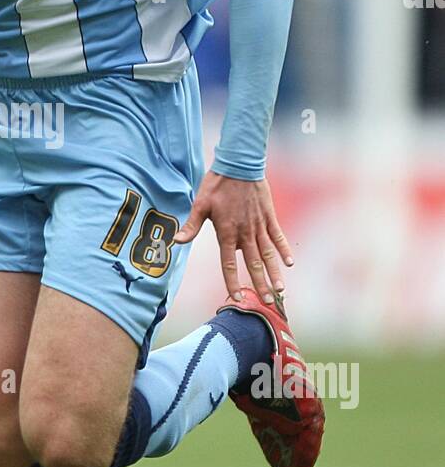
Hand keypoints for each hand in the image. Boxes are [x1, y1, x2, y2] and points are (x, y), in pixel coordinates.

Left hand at [174, 170, 293, 303]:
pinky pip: (277, 236)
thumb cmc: (217, 184)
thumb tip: (177, 241)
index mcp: (227, 232)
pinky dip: (283, 249)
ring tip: (280, 290)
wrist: (239, 163)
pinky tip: (290, 262)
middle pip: (252, 263)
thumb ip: (192, 225)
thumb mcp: (200, 203)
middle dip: (259, 284)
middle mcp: (245, 232)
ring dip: (274, 272)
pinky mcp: (269, 216)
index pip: (228, 263)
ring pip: (268, 253)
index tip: (237, 298)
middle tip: (267, 302)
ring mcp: (259, 225)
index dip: (232, 281)